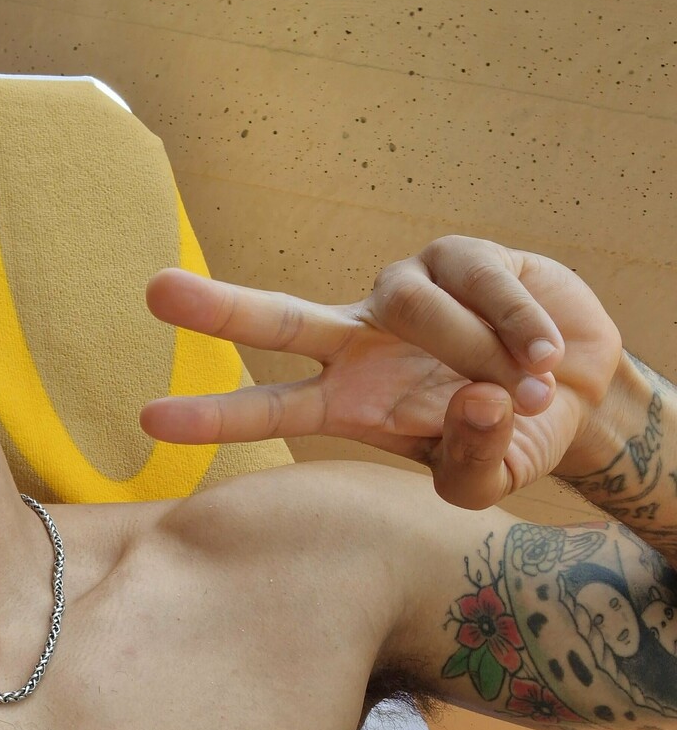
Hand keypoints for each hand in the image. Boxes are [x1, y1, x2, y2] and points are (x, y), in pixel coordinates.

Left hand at [140, 237, 623, 508]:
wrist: (579, 388)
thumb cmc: (512, 433)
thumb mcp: (492, 475)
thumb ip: (474, 463)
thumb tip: (471, 402)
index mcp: (347, 400)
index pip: (269, 407)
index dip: (214, 416)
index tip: (150, 420)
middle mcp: (357, 339)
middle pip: (279, 318)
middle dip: (219, 307)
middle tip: (154, 290)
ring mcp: (403, 290)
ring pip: (414, 310)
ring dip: (477, 353)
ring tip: (528, 390)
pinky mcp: (458, 254)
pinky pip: (482, 287)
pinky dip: (520, 331)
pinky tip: (546, 359)